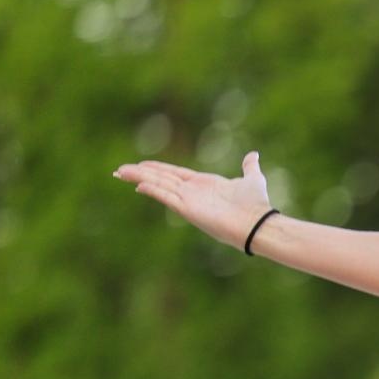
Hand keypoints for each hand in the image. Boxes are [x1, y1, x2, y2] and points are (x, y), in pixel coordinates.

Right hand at [113, 151, 273, 249]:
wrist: (258, 223)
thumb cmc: (256, 204)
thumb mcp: (252, 179)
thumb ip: (249, 167)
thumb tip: (253, 155)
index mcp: (204, 184)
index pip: (175, 173)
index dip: (158, 168)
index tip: (142, 164)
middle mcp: (193, 192)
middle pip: (162, 178)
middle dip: (141, 173)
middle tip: (120, 170)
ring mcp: (189, 201)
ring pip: (159, 185)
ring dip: (140, 178)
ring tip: (120, 172)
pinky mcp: (188, 210)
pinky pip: (167, 197)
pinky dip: (153, 190)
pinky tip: (138, 185)